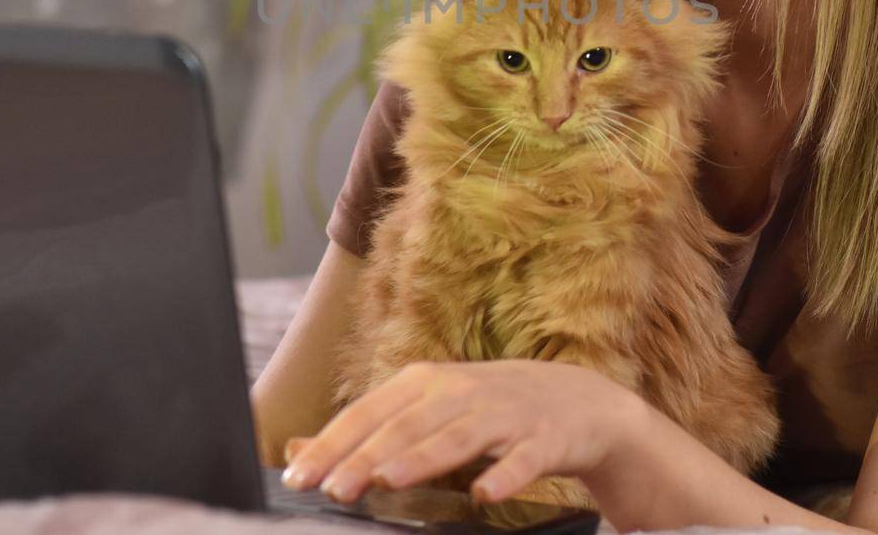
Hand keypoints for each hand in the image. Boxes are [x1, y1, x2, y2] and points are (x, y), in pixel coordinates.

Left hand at [279, 359, 644, 504]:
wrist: (581, 403)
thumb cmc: (491, 411)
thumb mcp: (429, 410)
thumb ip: (368, 432)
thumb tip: (295, 453)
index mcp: (428, 383)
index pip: (370, 412)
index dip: (333, 443)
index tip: (298, 477)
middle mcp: (463, 392)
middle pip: (407, 424)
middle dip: (367, 455)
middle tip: (333, 488)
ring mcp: (507, 413)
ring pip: (459, 437)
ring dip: (422, 458)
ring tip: (387, 481)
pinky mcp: (545, 438)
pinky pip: (523, 460)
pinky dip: (504, 475)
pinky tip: (483, 494)